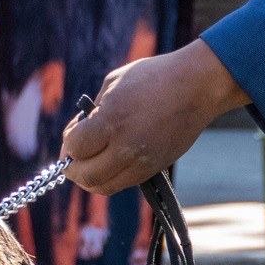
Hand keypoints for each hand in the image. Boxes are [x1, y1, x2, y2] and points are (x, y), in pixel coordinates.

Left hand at [60, 40, 247, 194]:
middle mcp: (126, 146)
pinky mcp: (155, 168)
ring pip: (104, 186)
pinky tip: (110, 162)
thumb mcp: (114, 84)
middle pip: (86, 176)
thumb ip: (94, 112)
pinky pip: (123, 183)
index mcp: (112, 120)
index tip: (72, 134)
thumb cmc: (153, 77)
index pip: (75, 148)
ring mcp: (142, 161)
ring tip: (89, 163)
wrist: (196, 87)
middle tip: (73, 157)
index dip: (68, 144)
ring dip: (90, 178)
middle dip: (72, 169)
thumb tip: (80, 131)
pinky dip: (110, 177)